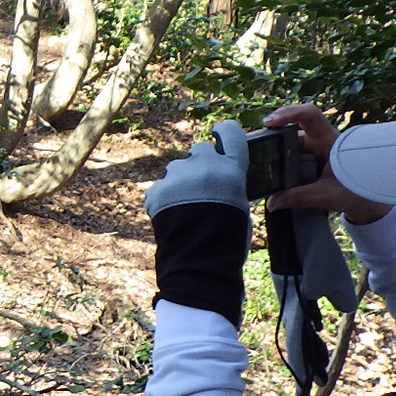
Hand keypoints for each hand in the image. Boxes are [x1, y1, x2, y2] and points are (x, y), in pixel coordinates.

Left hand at [145, 119, 251, 324]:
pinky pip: (161, 188)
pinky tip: (172, 218)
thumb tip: (218, 175)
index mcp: (231, 169)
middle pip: (199, 150)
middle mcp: (203, 165)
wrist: (199, 263)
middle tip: (201, 186)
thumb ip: (227, 182)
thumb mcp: (239, 205)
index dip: (225, 131)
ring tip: (185, 209)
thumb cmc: (228, 238)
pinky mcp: (156, 190)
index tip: (220, 132)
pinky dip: (164, 199)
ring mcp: (177, 176)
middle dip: (200, 163)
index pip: (230, 132)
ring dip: (180, 182)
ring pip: (177, 169)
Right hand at [261, 103, 388, 223]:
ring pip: (290, 144)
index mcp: (329, 141)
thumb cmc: (358, 191)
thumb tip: (272, 202)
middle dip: (272, 137)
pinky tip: (273, 173)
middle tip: (255, 147)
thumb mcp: (327, 196)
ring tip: (261, 163)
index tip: (269, 123)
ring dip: (276, 153)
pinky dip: (282, 162)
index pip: (309, 115)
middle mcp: (321, 140)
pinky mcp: (313, 160)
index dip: (288, 113)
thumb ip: (298, 198)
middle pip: (292, 130)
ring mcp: (316, 149)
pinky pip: (293, 155)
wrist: (374, 201)